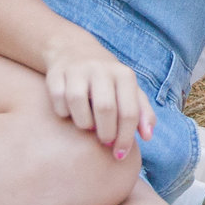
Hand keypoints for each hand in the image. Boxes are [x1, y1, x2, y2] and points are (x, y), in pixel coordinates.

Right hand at [44, 46, 153, 160]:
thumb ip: (143, 112)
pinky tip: (70, 113)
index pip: (129, 112)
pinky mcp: (56, 75)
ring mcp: (77, 71)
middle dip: (106, 133)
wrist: (74, 50)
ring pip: (78, 104)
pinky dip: (64, 114)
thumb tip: (148, 136)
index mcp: (124, 75)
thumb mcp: (129, 90)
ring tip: (88, 126)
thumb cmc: (108, 80)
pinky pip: (58, 102)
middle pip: (105, 109)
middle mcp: (102, 70)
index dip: (125, 138)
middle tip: (104, 141)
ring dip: (84, 124)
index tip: (120, 155)